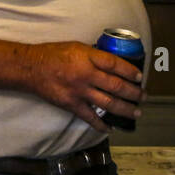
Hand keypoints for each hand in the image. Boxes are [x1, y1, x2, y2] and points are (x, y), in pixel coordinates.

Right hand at [25, 41, 144, 133]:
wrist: (31, 68)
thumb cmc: (54, 54)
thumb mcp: (77, 47)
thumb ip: (94, 55)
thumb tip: (113, 64)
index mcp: (88, 57)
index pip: (115, 64)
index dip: (130, 71)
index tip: (140, 77)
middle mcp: (86, 74)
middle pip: (116, 85)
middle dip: (133, 93)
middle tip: (143, 97)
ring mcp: (79, 91)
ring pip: (108, 102)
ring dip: (124, 109)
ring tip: (136, 112)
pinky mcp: (71, 104)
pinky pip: (90, 117)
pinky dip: (102, 125)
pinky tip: (112, 128)